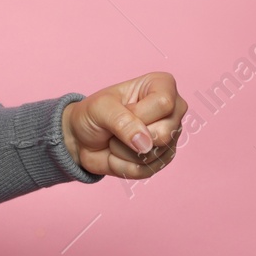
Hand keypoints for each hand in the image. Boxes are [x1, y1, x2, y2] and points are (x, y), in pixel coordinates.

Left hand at [62, 72, 185, 179]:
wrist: (81, 138)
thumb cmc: (93, 114)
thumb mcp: (100, 108)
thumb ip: (122, 121)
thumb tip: (145, 144)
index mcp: (162, 85)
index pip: (164, 103)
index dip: (137, 113)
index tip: (122, 109)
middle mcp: (174, 110)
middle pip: (164, 133)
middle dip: (129, 135)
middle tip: (117, 126)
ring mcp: (171, 136)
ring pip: (153, 155)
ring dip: (123, 151)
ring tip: (116, 138)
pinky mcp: (163, 159)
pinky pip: (146, 170)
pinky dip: (123, 164)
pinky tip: (118, 153)